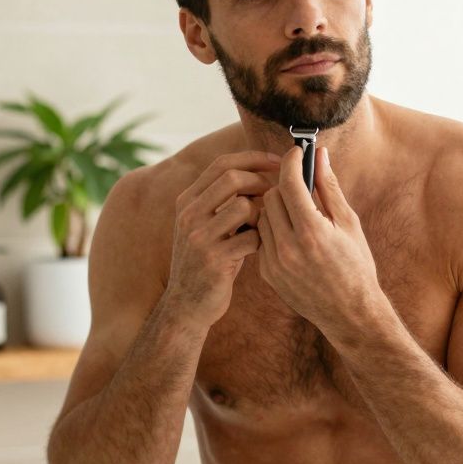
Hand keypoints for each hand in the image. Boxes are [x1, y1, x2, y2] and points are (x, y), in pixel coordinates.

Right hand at [165, 151, 279, 327]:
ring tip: (265, 227)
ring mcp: (199, 237)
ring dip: (263, 214)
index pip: (221, 164)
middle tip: (276, 194)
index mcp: (187, 201)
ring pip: (243, 206)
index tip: (275, 161)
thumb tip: (259, 174)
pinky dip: (262, 240)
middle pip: (232, 178)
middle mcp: (189, 215)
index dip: (252, 158)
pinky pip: (251, 237)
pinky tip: (261, 248)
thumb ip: (222, 202)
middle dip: (261, 182)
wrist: (186, 305)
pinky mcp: (214, 260)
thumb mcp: (204, 227)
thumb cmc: (207, 262)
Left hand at [257, 146, 383, 332]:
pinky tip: (291, 234)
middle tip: (301, 186)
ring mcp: (274, 263)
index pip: (289, 183)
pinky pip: (261, 237)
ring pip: (262, 216)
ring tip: (297, 212)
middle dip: (285, 186)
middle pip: (271, 196)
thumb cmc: (356, 265)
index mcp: (312, 232)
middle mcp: (289, 248)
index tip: (296, 153)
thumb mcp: (349, 223)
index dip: (291, 162)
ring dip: (277, 208)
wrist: (349, 313)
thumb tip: (320, 155)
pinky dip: (273, 229)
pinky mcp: (267, 273)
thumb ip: (329, 187)